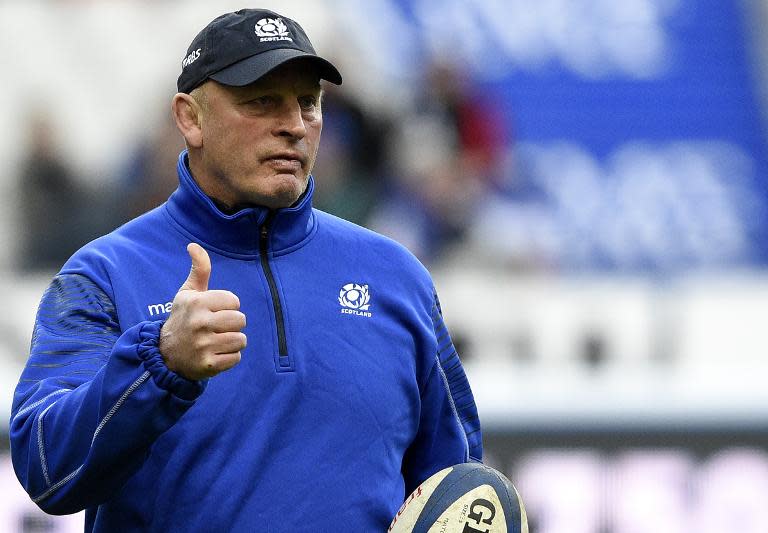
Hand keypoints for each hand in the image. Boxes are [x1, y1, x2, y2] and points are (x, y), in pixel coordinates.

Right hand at [158, 243, 246, 379]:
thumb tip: (193, 245)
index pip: (234, 301)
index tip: (213, 312)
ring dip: (232, 342)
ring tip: (216, 341)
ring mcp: (203, 345)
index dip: (228, 307)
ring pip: (241, 340)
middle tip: (216, 328)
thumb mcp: (187, 293)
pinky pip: (236, 357)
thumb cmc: (182, 319)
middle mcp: (199, 323)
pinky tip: (215, 354)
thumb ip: (198, 270)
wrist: (165, 355)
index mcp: (196, 303)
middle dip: (232, 324)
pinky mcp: (208, 365)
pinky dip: (229, 357)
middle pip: (240, 320)